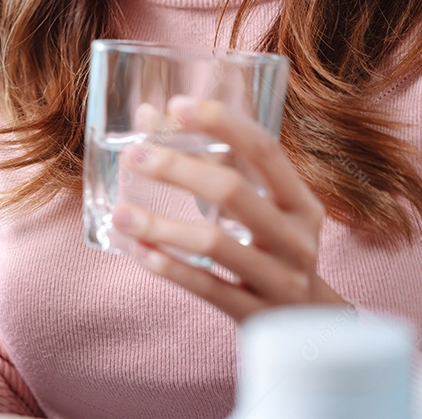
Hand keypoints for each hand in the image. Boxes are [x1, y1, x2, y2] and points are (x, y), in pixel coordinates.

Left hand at [111, 95, 347, 321]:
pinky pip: (208, 287)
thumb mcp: (258, 207)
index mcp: (300, 202)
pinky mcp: (254, 312)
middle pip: (233, 192)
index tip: (178, 103)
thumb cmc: (270, 248)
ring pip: (215, 243)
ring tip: (120, 212)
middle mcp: (296, 237)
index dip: (223, 123)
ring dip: (161, 225)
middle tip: (133, 155)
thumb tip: (148, 115)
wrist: (308, 325)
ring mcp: (278, 278)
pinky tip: (139, 252)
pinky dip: (171, 268)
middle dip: (178, 169)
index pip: (265, 151)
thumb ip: (208, 162)